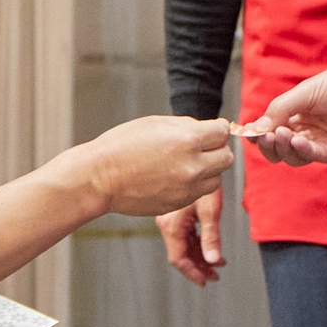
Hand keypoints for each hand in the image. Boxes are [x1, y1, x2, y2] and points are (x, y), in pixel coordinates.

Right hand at [71, 115, 235, 216]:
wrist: (100, 178)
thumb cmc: (121, 146)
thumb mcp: (156, 123)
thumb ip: (186, 126)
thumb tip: (206, 130)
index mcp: (188, 139)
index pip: (223, 132)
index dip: (217, 130)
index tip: (211, 131)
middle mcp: (193, 165)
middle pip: (226, 157)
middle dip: (217, 150)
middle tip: (202, 147)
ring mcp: (187, 188)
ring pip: (217, 179)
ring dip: (208, 170)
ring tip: (187, 164)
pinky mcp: (180, 203)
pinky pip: (199, 193)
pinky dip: (194, 185)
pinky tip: (175, 177)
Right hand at [158, 188, 225, 286]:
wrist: (191, 156)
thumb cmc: (201, 179)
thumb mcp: (209, 209)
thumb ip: (211, 236)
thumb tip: (214, 261)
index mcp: (171, 226)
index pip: (179, 259)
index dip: (193, 273)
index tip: (206, 282)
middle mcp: (167, 224)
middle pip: (181, 254)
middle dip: (199, 266)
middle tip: (216, 275)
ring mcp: (169, 218)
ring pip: (183, 244)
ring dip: (199, 254)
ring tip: (217, 262)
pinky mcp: (174, 212)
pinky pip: (184, 233)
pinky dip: (196, 242)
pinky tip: (208, 244)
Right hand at [246, 62, 326, 167]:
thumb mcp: (306, 91)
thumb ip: (280, 108)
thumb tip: (254, 128)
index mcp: (296, 114)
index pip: (270, 130)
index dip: (258, 134)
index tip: (247, 133)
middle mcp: (306, 131)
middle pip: (279, 148)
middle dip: (269, 144)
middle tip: (266, 136)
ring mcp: (321, 144)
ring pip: (293, 156)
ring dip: (285, 148)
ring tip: (283, 134)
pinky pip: (314, 156)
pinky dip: (303, 150)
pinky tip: (297, 140)